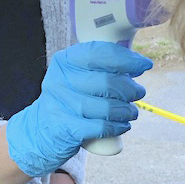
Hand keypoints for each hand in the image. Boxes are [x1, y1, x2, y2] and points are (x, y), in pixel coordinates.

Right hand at [6, 41, 152, 176]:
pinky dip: (117, 127)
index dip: (126, 59)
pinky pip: (100, 127)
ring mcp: (60, 105)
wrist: (41, 130)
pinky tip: (123, 125)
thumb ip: (101, 68)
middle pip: (106, 82)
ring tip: (132, 112)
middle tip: (139, 92)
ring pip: (105, 107)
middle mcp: (59, 80)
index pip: (99, 53)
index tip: (144, 65)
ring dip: (126, 110)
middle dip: (130, 88)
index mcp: (64, 61)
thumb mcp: (76, 77)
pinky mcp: (65, 128)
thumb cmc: (70, 99)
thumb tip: (138, 64)